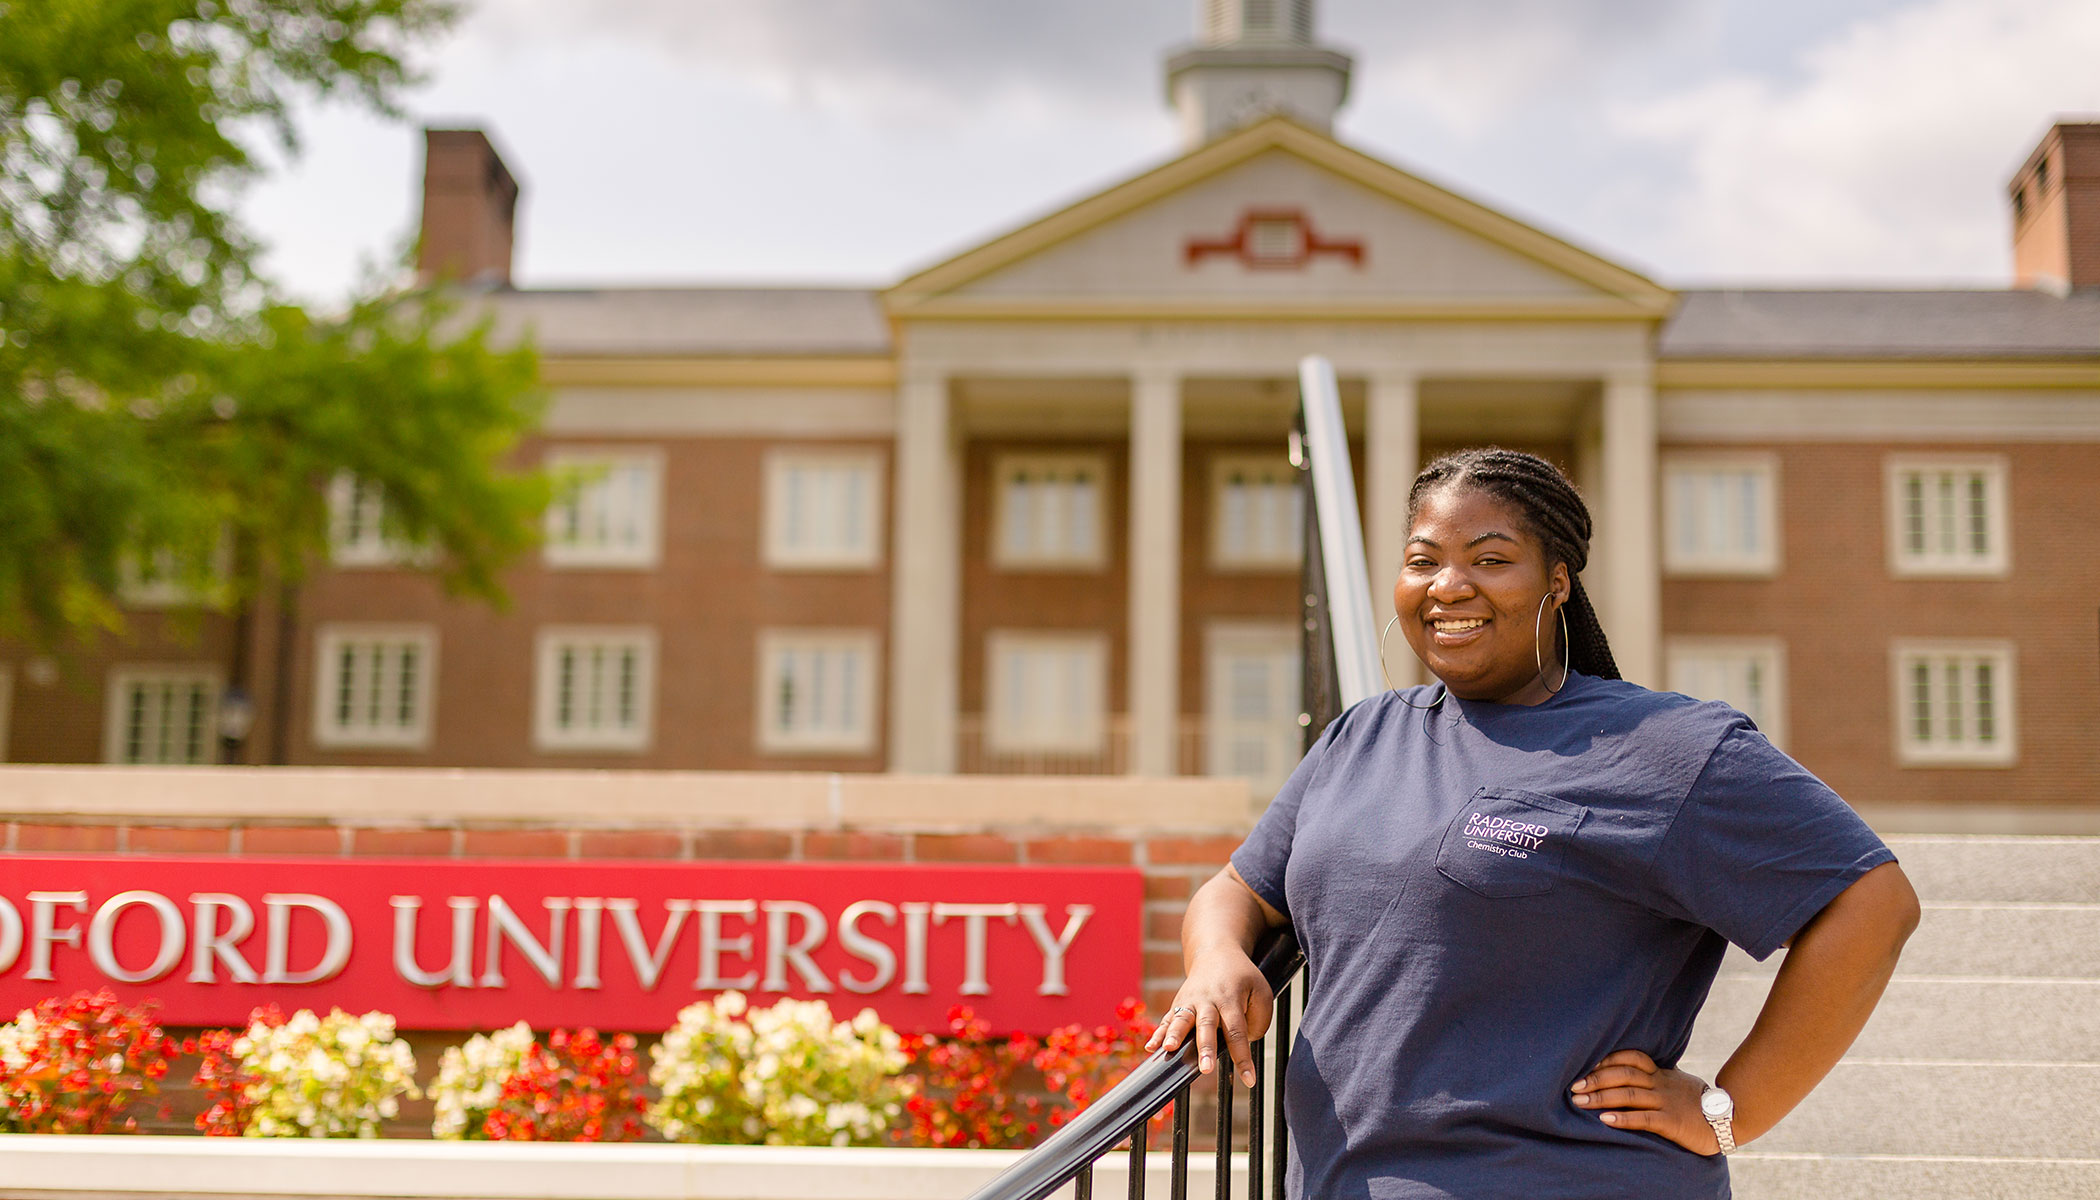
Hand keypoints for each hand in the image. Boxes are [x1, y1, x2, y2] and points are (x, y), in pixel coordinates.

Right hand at [1142, 949, 1273, 1087]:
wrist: (1216, 953)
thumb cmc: (1243, 978)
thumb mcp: (1262, 992)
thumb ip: (1258, 1020)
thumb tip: (1242, 1045)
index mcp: (1231, 998)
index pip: (1238, 1032)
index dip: (1243, 1057)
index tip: (1249, 1080)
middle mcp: (1208, 1000)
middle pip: (1207, 1026)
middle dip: (1206, 1048)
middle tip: (1206, 1069)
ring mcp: (1190, 1001)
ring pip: (1182, 1019)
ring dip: (1175, 1035)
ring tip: (1169, 1049)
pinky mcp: (1179, 1004)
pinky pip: (1167, 1019)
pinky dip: (1158, 1033)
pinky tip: (1150, 1049)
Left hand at [1568, 1049, 1722, 1154]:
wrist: (1730, 1120)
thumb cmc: (1698, 1103)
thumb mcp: (1677, 1084)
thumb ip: (1656, 1077)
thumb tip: (1628, 1072)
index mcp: (1661, 1074)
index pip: (1630, 1058)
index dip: (1607, 1059)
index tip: (1585, 1064)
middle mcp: (1661, 1084)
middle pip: (1623, 1074)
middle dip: (1596, 1079)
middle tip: (1573, 1086)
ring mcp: (1666, 1102)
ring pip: (1629, 1095)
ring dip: (1601, 1097)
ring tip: (1579, 1101)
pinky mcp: (1671, 1122)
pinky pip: (1643, 1118)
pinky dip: (1622, 1118)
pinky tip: (1605, 1120)